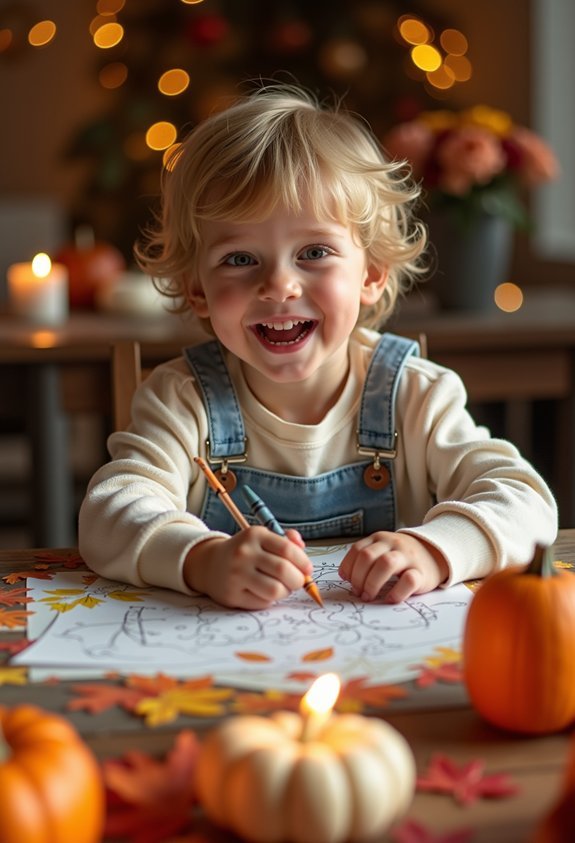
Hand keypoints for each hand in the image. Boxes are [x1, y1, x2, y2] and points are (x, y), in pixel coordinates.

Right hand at [183, 526, 312, 609]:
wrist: (210, 564)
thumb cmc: (246, 551)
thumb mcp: (263, 538)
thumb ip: (286, 541)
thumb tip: (302, 548)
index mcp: (255, 535)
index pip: (288, 549)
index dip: (303, 562)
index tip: (307, 569)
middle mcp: (244, 553)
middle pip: (284, 571)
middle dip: (298, 580)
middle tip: (298, 582)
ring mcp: (236, 575)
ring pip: (275, 590)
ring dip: (286, 592)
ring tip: (282, 588)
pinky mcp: (232, 595)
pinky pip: (263, 602)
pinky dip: (270, 600)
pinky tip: (264, 592)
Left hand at [339, 532, 448, 602]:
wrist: (435, 554)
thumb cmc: (402, 557)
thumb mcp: (383, 550)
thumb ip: (366, 559)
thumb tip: (346, 577)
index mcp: (380, 538)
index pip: (357, 550)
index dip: (349, 567)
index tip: (347, 581)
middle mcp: (393, 544)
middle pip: (368, 556)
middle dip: (358, 577)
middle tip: (358, 592)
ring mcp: (408, 557)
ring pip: (386, 564)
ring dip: (372, 583)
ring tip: (369, 597)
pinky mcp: (422, 573)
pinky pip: (408, 580)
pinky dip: (396, 592)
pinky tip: (390, 599)